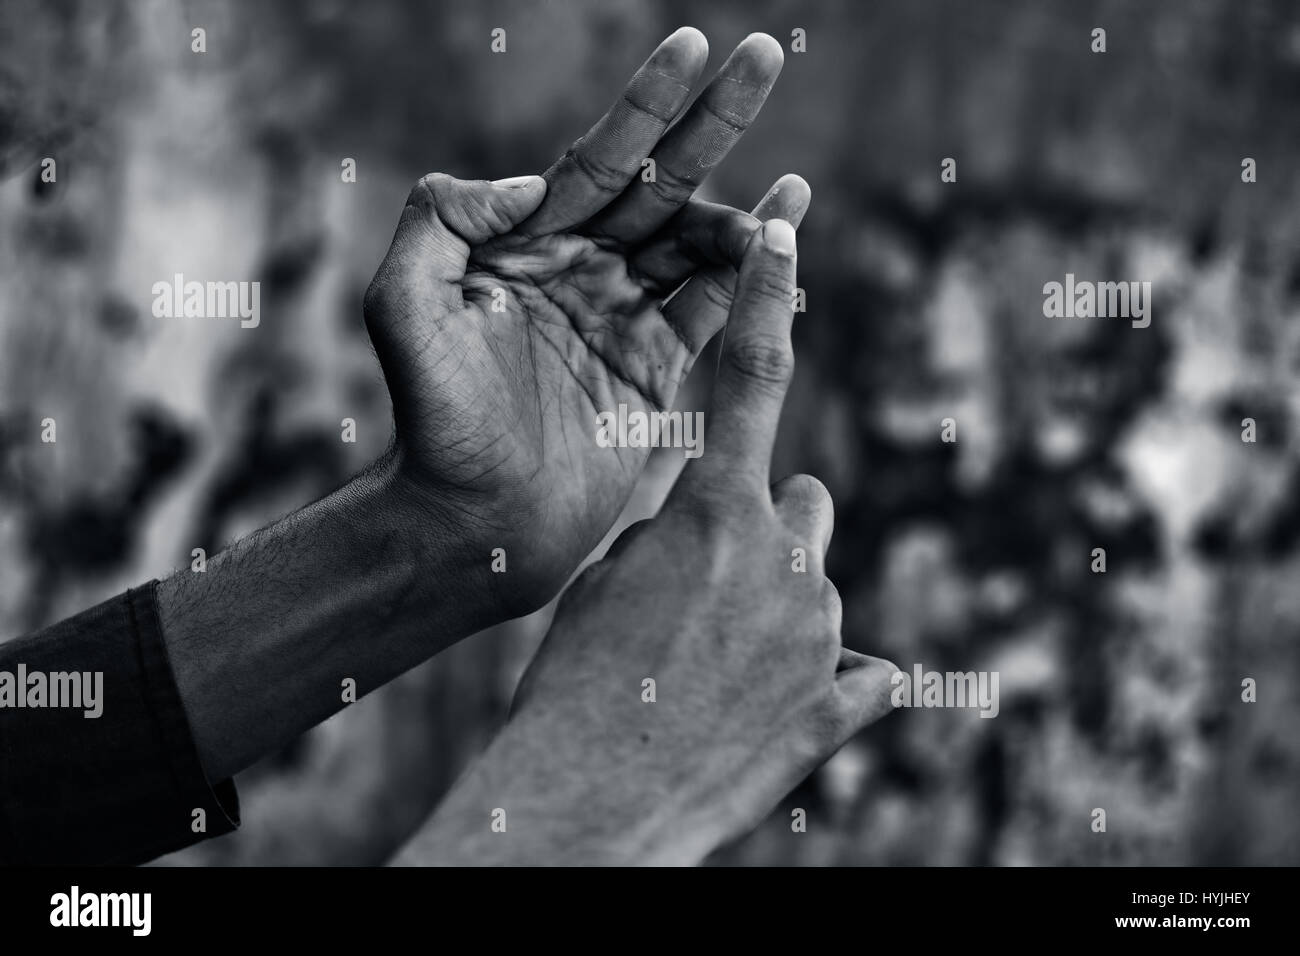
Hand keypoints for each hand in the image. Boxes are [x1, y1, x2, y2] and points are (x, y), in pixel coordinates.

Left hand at [362, 28, 808, 611]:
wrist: (470, 520)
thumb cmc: (430, 417)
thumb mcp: (404, 302)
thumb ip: (444, 218)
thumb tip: (534, 178)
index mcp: (526, 244)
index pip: (597, 157)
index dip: (646, 102)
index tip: (694, 43)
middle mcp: (580, 269)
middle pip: (660, 182)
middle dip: (712, 121)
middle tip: (765, 55)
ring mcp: (621, 317)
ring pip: (695, 243)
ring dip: (742, 209)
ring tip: (789, 186)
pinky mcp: (654, 370)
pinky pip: (711, 308)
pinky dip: (753, 272)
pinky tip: (786, 229)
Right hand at [397, 221, 896, 865]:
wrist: (590, 803)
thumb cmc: (576, 686)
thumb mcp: (608, 583)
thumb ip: (671, 529)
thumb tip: (705, 507)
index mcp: (715, 515)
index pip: (750, 378)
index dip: (766, 297)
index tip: (783, 233)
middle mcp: (787, 558)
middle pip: (803, 502)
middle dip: (769, 528)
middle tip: (710, 588)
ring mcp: (823, 629)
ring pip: (816, 582)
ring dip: (782, 607)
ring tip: (713, 668)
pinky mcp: (845, 698)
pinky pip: (864, 668)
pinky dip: (828, 678)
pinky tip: (772, 708)